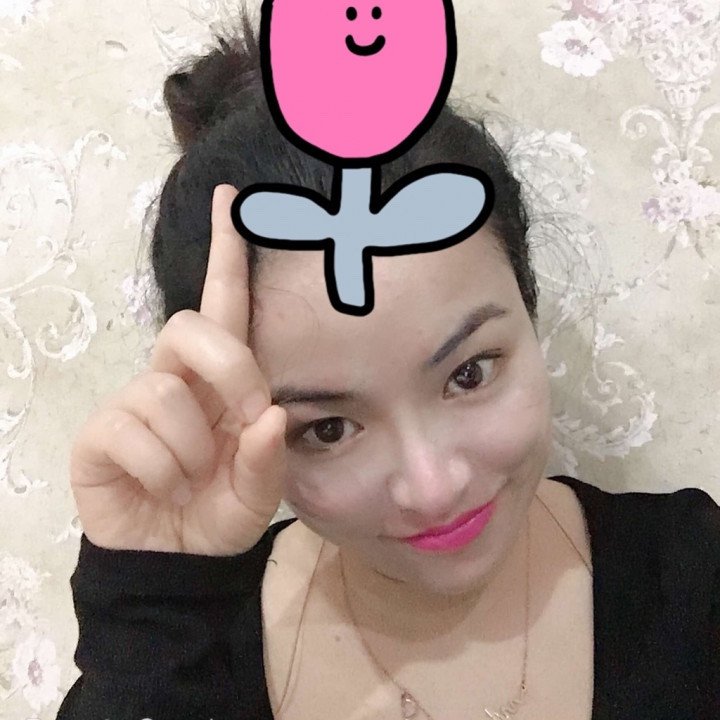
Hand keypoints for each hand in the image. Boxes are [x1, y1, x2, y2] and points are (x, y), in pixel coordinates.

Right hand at [69, 184, 286, 555]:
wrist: (174, 560)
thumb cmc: (217, 513)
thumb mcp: (258, 493)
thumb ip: (268, 457)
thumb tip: (268, 414)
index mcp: (221, 383)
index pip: (223, 306)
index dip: (227, 255)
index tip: (230, 200)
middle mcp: (177, 380)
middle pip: (190, 326)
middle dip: (229, 368)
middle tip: (242, 414)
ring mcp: (134, 401)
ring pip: (164, 391)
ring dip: (191, 449)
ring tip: (190, 479)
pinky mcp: (101, 431)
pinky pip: (132, 429)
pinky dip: (161, 470)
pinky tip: (160, 487)